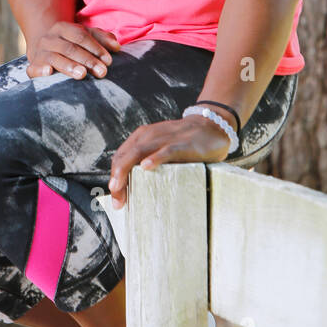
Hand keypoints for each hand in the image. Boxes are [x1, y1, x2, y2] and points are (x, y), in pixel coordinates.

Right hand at [25, 22, 120, 79]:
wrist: (40, 47)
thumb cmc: (68, 43)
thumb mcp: (83, 36)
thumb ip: (101, 38)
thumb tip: (116, 46)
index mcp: (63, 28)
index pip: (81, 36)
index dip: (96, 48)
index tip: (109, 61)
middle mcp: (50, 38)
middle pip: (70, 48)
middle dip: (87, 60)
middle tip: (102, 72)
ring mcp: (40, 52)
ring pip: (55, 58)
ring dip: (69, 66)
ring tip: (82, 74)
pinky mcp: (33, 66)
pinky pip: (34, 68)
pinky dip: (40, 70)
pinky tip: (48, 72)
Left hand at [107, 114, 234, 208]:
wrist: (212, 126)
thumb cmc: (185, 143)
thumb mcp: (161, 149)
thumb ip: (149, 163)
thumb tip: (135, 190)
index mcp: (142, 137)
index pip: (120, 157)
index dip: (114, 177)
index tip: (116, 199)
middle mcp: (149, 136)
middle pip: (124, 157)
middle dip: (116, 179)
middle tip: (117, 201)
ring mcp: (164, 139)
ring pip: (138, 153)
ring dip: (125, 171)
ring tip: (120, 189)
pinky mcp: (181, 144)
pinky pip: (165, 150)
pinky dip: (154, 158)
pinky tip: (146, 167)